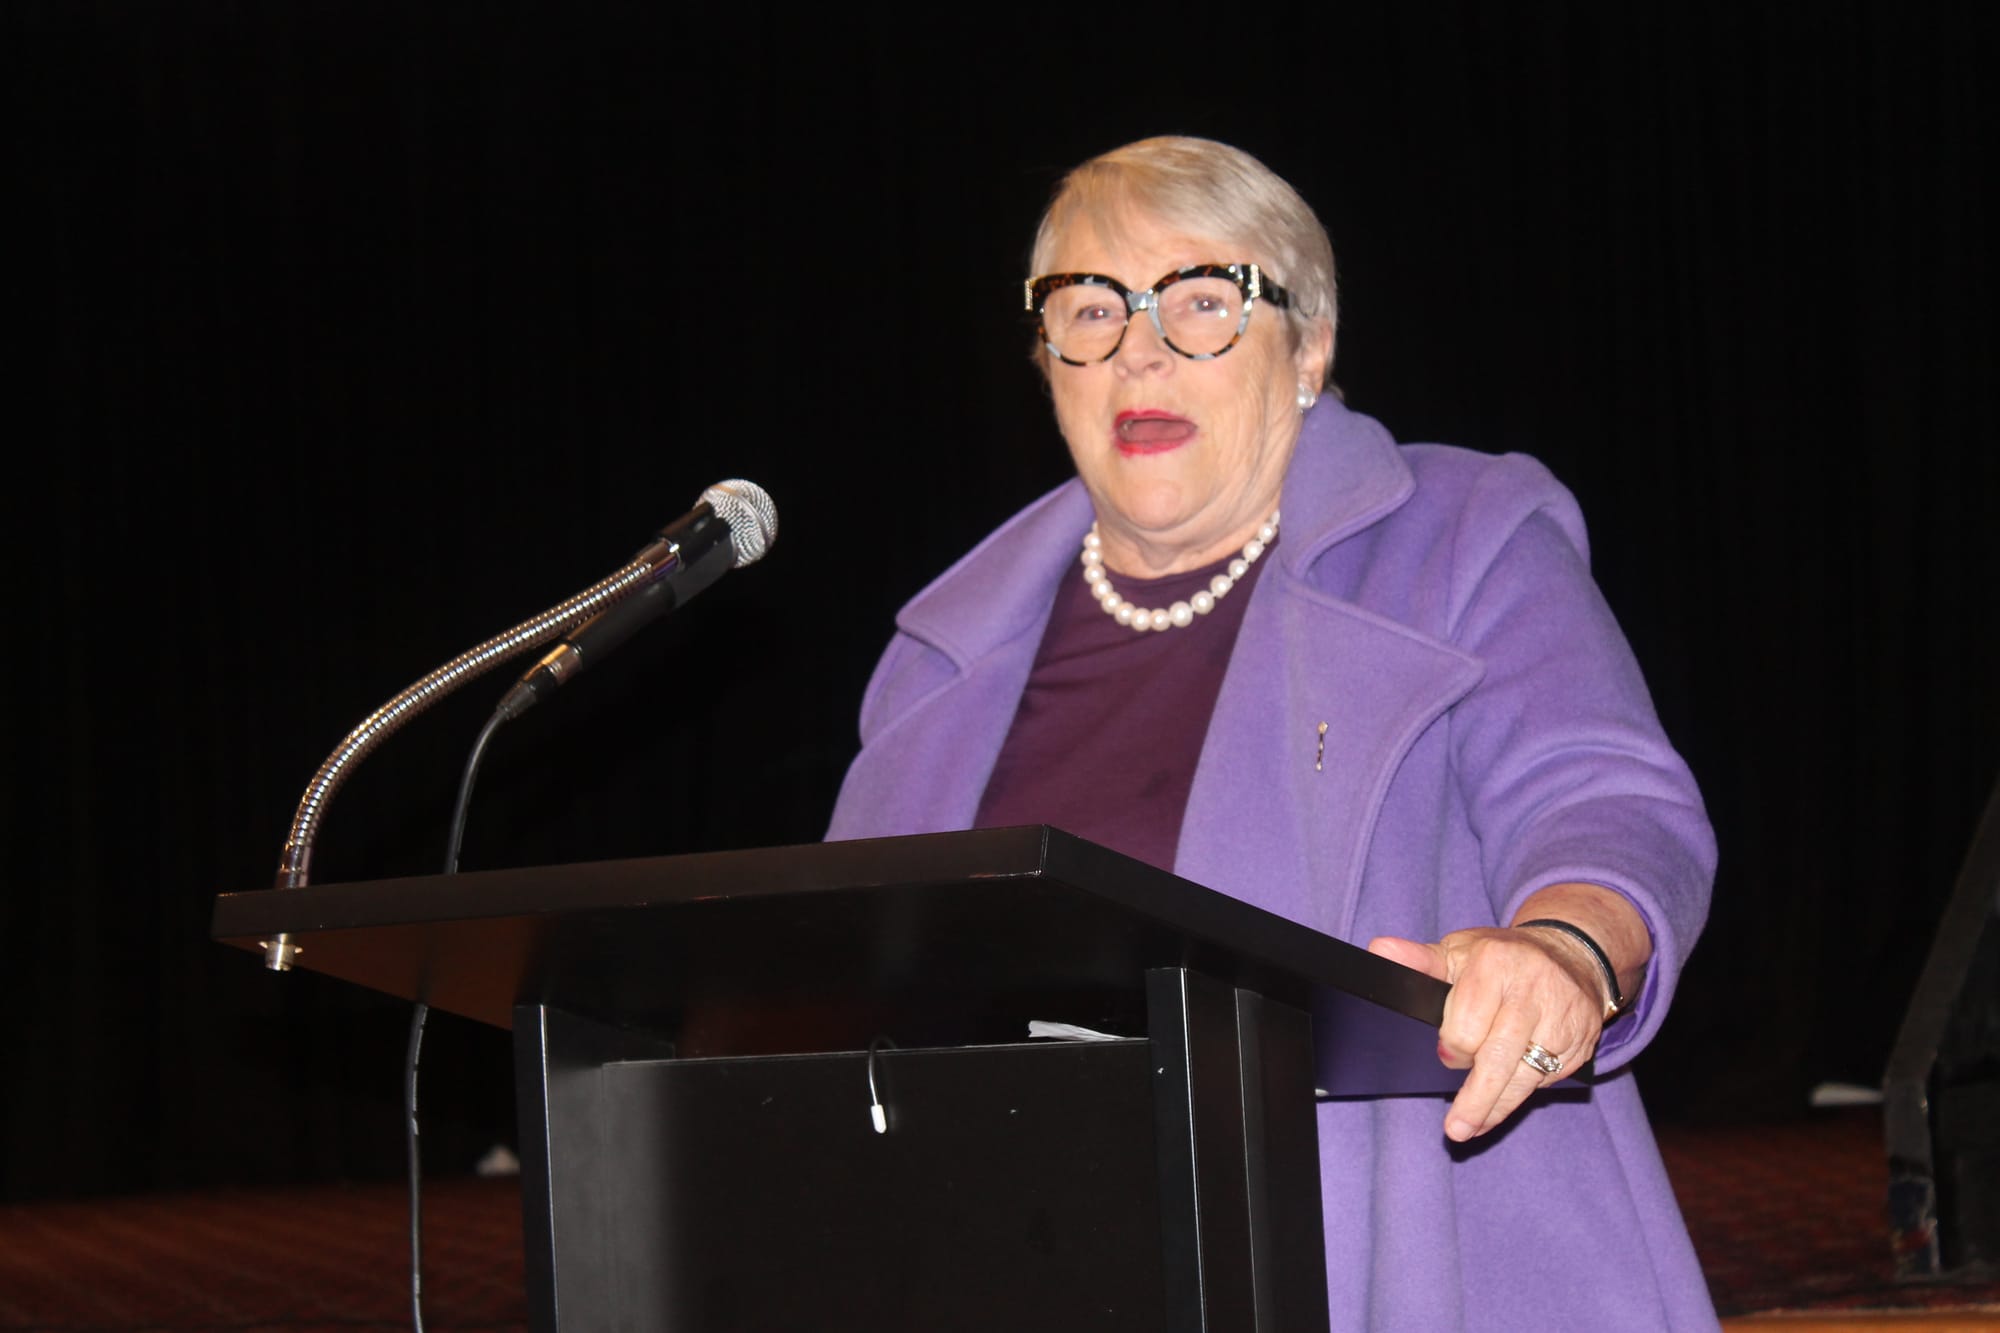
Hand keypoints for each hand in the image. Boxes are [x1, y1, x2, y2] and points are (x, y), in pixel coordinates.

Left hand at [1368, 925, 1607, 1141]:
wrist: (1568, 954)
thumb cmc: (1499, 958)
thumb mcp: (1457, 951)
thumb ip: (1419, 960)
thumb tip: (1380, 951)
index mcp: (1494, 963)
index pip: (1467, 1023)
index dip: (1453, 1046)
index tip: (1446, 1055)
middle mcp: (1531, 989)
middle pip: (1498, 1056)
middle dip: (1475, 1097)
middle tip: (1454, 1128)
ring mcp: (1561, 1016)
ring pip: (1525, 1075)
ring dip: (1497, 1108)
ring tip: (1472, 1128)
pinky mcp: (1581, 1040)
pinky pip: (1549, 1078)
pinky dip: (1523, 1096)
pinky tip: (1502, 1107)